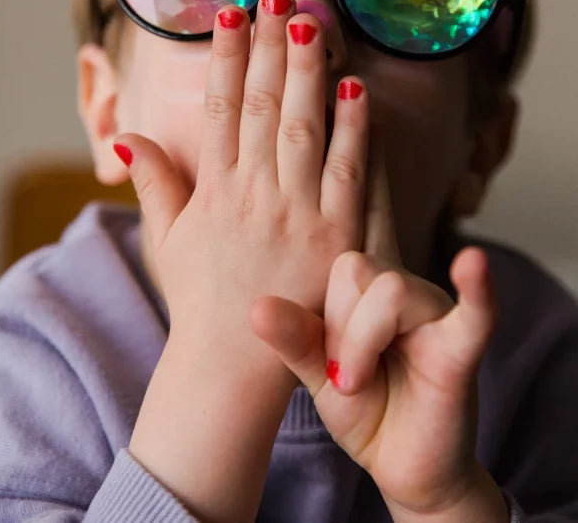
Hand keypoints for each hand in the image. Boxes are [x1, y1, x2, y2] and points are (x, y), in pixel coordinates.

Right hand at [114, 0, 369, 386]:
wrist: (234, 366)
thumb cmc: (200, 299)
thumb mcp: (168, 240)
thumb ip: (154, 184)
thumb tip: (124, 138)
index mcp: (213, 191)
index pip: (221, 109)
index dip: (226, 58)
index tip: (230, 14)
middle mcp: (254, 195)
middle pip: (264, 106)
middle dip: (270, 47)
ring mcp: (297, 214)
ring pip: (303, 127)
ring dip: (308, 71)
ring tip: (312, 22)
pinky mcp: (336, 236)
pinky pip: (347, 172)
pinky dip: (352, 128)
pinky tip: (356, 87)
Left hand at [250, 214, 499, 516]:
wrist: (402, 469)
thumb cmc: (366, 412)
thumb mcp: (318, 374)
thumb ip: (295, 339)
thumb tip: (256, 307)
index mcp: (374, 289)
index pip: (340, 265)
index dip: (327, 313)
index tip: (328, 359)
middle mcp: (410, 291)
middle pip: (359, 270)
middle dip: (341, 330)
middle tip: (346, 377)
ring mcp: (440, 317)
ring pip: (391, 289)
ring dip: (362, 344)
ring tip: (360, 384)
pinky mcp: (462, 353)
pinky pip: (477, 313)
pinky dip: (476, 288)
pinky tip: (473, 264)